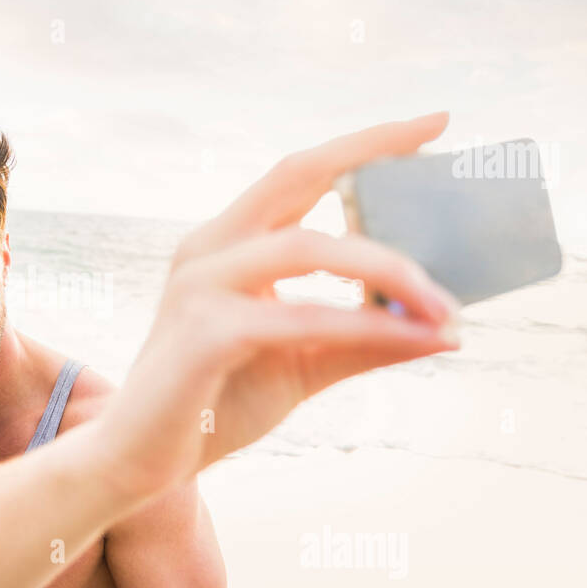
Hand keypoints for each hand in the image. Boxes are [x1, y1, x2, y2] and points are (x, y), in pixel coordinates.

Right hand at [98, 112, 460, 498]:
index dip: (364, 144)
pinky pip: (303, 318)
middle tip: (444, 157)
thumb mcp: (304, 363)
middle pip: (297, 176)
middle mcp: (208, 250)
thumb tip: (446, 329)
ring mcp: (200, 288)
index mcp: (226, 244)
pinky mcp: (204, 335)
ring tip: (444, 308)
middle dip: (374, 158)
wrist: (140, 462)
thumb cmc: (216, 405)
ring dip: (389, 271)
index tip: (433, 124)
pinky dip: (365, 326)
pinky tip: (412, 339)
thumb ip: (364, 339)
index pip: (298, 173)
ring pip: (310, 246)